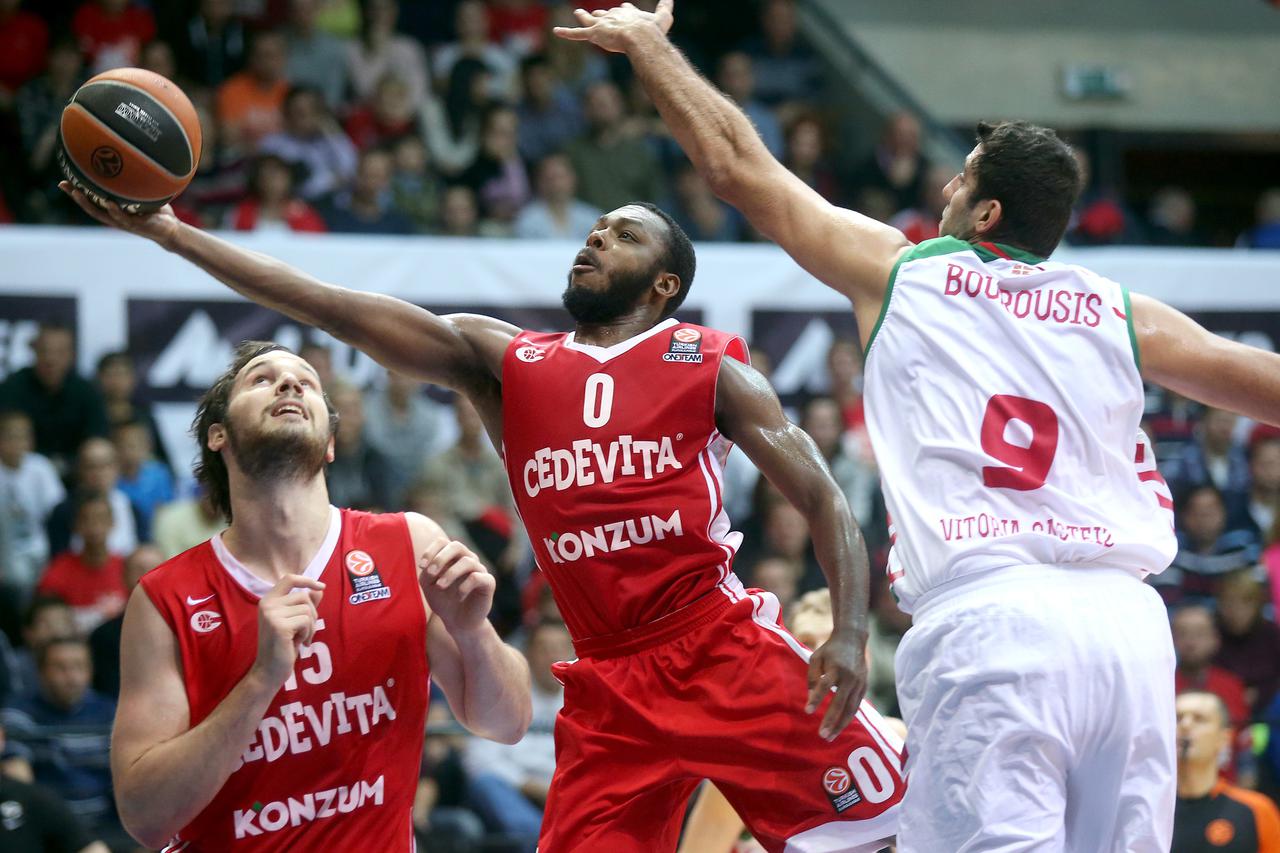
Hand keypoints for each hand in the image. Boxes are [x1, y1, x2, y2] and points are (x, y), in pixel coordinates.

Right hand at [58, 181, 180, 246]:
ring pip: (101, 214)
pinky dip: (115, 211)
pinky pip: (122, 218)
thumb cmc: (157, 212)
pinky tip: (109, 203)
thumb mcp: (146, 194)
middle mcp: (115, 216)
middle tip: (64, 184)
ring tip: (78, 193)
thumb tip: (134, 158)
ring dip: (88, 204)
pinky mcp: (135, 226)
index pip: (92, 199)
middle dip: (75, 196)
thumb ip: (138, 182)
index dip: (77, 191)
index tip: (64, 179)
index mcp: (114, 209)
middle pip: (90, 206)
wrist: (172, 230)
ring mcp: (123, 222)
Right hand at [252, 574, 324, 688]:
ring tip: (301, 639)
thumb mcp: (294, 622)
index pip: (288, 579)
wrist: (269, 670)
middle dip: (312, 614)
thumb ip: (305, 605)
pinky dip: (308, 633)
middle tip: (306, 632)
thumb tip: (319, 589)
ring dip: (310, 626)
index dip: (306, 580)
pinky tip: (299, 644)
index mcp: (268, 601)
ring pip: (307, 609)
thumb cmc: (282, 646)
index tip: (321, 586)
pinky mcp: (280, 626)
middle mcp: (267, 604)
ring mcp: (272, 615)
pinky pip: (307, 621)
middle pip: (304, 596)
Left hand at [419, 539, 495, 633]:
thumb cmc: (443, 600)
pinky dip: (464, 586)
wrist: (459, 622)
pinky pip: (476, 577)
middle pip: (456, 546)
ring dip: (450, 573)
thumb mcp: (429, 586)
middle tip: (430, 574)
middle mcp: (467, 558)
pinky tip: (458, 596)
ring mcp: (479, 569)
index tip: (421, 566)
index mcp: (452, 557)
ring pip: (467, 561)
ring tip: (440, 586)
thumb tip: (430, 565)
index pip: (442, 542)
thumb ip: (427, 572)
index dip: (430, 551)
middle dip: (441, 558)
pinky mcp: (488, 582)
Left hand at [553, 0, 673, 53]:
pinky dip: (566, 33)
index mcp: (627, 13)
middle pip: (605, 14)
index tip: (624, 9)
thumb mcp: (663, 17)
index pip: (623, 10)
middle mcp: (613, 16)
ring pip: (590, 20)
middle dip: (601, 15)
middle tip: (597, 15)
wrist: (640, 36)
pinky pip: (577, 34)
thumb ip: (665, 7)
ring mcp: (602, 25)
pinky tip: (556, 32)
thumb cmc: (652, 29)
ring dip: (584, 17)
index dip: (623, 11)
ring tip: (578, 13)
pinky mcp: (594, 34)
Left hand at [805, 630, 868, 740]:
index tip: (808, 711)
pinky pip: (856, 706)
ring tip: (830, 737)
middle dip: (831, 720)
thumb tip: (811, 698)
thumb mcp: (816, 657)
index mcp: (835, 667)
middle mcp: (850, 677)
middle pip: (840, 702)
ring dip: (841, 724)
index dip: (817, 699)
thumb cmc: (830, 650)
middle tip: (822, 735)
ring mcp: (859, 683)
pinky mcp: (864, 686)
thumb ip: (812, 677)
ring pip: (851, 708)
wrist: (853, 639)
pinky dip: (848, 718)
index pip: (825, 685)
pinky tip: (840, 727)